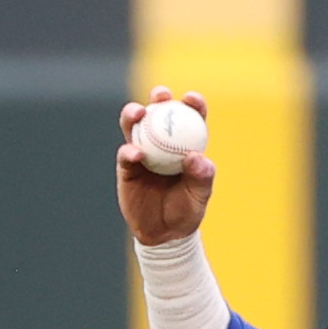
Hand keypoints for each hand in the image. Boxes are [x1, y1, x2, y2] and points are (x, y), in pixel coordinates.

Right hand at [116, 87, 214, 245]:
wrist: (164, 233)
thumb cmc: (187, 211)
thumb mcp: (200, 197)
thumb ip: (201, 177)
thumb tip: (195, 157)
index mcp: (185, 146)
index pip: (190, 120)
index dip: (192, 105)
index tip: (192, 99)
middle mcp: (162, 145)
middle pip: (158, 114)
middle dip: (159, 98)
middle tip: (161, 95)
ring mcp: (142, 153)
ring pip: (135, 127)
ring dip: (134, 114)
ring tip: (139, 113)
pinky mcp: (127, 168)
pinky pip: (126, 155)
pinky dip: (129, 151)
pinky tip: (136, 153)